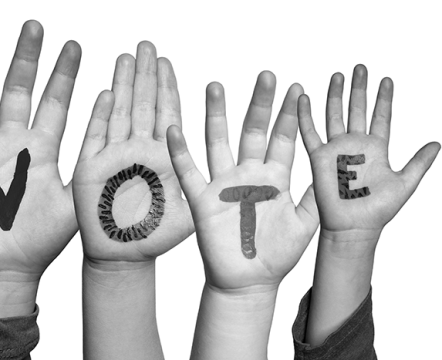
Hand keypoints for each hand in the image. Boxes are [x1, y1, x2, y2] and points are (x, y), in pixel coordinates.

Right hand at [0, 21, 79, 316]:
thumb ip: (90, 168)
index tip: (74, 46)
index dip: (65, 75)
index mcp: (43, 150)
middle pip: (19, 91)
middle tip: (35, 25)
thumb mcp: (75, 200)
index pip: (55, 103)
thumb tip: (118, 142)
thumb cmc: (43, 238)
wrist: (9, 267)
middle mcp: (13, 144)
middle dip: (27, 59)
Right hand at [73, 41, 192, 263]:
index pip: (166, 115)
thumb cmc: (154, 237)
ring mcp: (114, 158)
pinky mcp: (91, 170)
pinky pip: (96, 137)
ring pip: (120, 113)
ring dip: (124, 85)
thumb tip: (227, 173)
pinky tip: (107, 92)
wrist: (123, 256)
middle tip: (148, 46)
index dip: (167, 88)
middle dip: (146, 75)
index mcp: (162, 157)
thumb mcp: (189, 214)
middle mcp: (139, 152)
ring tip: (128, 58)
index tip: (167, 62)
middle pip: (143, 106)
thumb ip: (201, 190)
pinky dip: (100, 115)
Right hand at [167, 72, 318, 290]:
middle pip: (253, 132)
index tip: (298, 88)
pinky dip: (180, 153)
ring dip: (217, 115)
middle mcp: (249, 175)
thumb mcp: (306, 223)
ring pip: (219, 142)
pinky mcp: (204, 201)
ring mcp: (225, 185)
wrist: (250, 281)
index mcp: (275, 178)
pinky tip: (174, 130)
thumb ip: (317, 195)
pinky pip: (189, 173)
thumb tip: (334, 168)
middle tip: (266, 75)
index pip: (283, 139)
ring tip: (216, 86)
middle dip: (260, 104)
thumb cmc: (278, 255)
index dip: (290, 115)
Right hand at [298, 65, 439, 244]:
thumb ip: (419, 162)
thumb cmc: (377, 210)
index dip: (384, 98)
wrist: (354, 226)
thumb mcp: (405, 183)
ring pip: (334, 115)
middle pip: (357, 109)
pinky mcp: (319, 158)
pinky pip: (310, 133)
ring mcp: (337, 150)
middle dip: (359, 88)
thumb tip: (437, 144)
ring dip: (335, 95)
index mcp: (376, 149)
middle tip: (360, 68)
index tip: (387, 80)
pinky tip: (304, 99)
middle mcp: (355, 145)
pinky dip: (305, 115)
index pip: (381, 116)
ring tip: (337, 76)